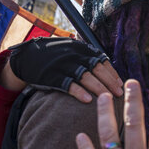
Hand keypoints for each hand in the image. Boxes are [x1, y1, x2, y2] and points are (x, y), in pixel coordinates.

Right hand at [6, 37, 122, 100]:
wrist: (27, 57)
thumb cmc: (55, 57)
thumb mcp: (71, 51)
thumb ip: (87, 57)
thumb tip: (108, 70)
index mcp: (80, 48)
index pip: (101, 60)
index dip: (112, 73)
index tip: (120, 84)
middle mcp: (74, 55)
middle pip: (97, 68)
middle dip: (109, 82)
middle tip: (119, 94)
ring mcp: (63, 65)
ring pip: (85, 76)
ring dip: (99, 88)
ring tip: (108, 98)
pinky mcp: (52, 76)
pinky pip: (68, 84)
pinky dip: (79, 92)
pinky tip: (88, 100)